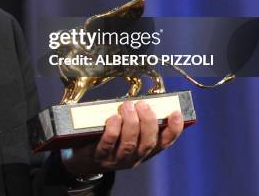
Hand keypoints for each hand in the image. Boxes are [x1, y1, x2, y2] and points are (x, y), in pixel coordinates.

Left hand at [61, 101, 183, 174]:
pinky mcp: (99, 157)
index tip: (176, 113)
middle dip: (148, 122)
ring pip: (129, 144)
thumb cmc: (108, 138)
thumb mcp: (125, 132)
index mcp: (144, 151)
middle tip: (143, 104)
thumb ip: (136, 120)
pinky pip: (107, 144)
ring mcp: (116, 159)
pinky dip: (113, 131)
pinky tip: (113, 118)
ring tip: (127, 106)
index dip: (173, 129)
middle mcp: (134, 158)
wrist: (82, 159)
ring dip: (131, 123)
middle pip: (147, 143)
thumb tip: (143, 100)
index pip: (164, 142)